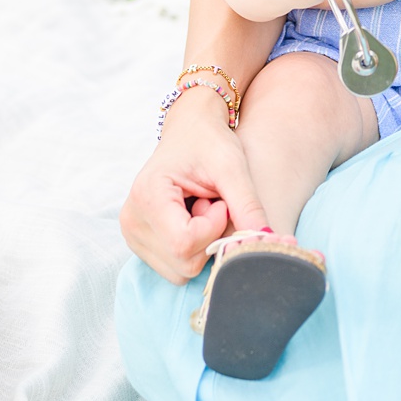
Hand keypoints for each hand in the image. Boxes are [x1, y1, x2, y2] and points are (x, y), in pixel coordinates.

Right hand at [120, 84, 255, 282]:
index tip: (220, 202)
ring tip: (201, 209)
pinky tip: (193, 218)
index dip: (212, 229)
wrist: (190, 129)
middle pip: (183, 263)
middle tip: (211, 204)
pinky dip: (193, 249)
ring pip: (180, 270)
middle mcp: (132, 220)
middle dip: (208, 238)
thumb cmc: (209, 140)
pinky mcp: (141, 242)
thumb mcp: (232, 166)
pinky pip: (176, 267)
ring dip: (201, 245)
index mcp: (147, 196)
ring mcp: (133, 234)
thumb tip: (268, 241)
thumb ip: (247, 204)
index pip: (184, 243)